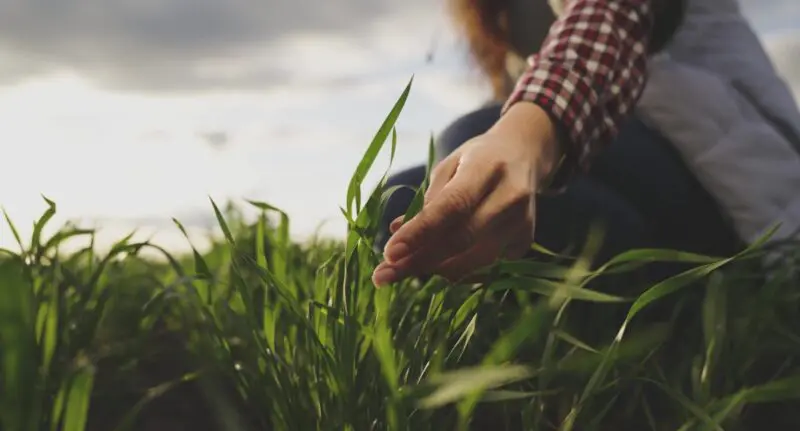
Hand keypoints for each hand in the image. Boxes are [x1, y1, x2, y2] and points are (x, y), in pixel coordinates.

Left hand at [372, 103, 561, 285]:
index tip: (389, 252)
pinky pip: (483, 268)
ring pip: (472, 262)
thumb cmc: (477, 159)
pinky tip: (434, 263)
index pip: (452, 207)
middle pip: (461, 240)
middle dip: (418, 261)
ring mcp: (522, 224)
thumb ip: (427, 200)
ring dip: (433, 269)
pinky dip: (455, 269)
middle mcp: (511, 198)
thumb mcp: (448, 165)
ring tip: (401, 269)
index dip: (419, 233)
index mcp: (487, 168)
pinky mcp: (524, 243)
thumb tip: (397, 233)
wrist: (524, 156)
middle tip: (383, 275)